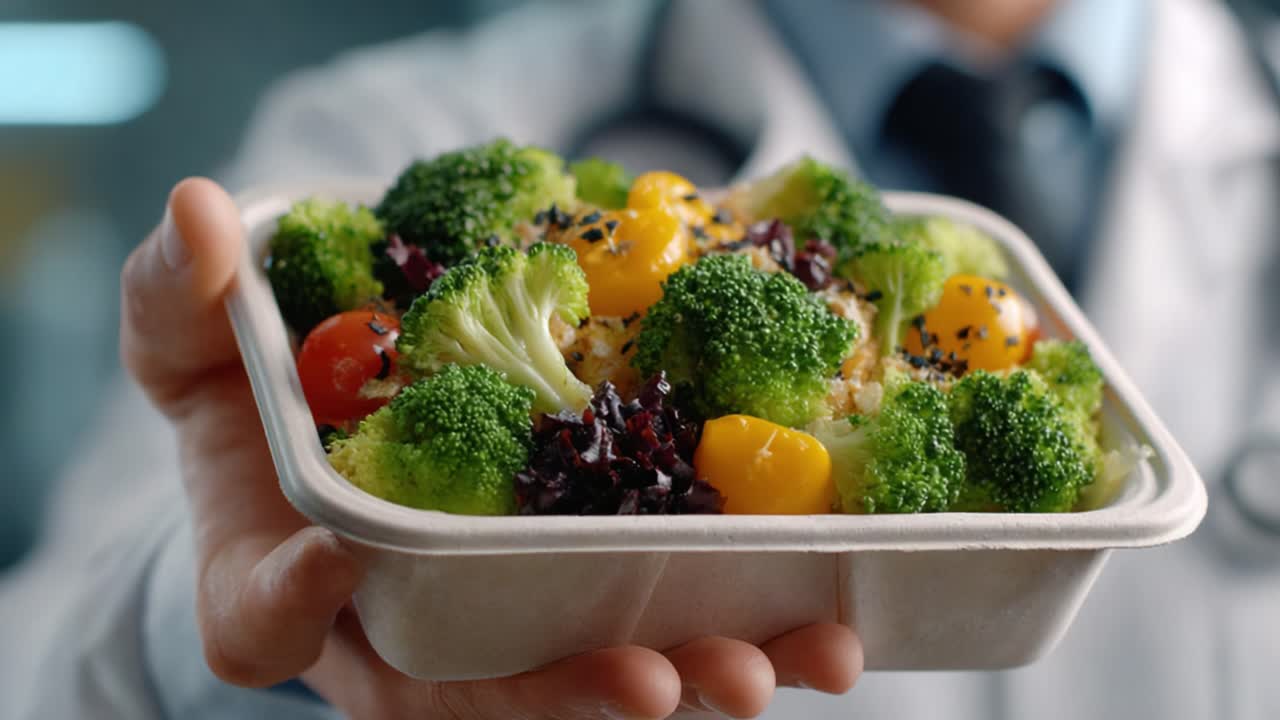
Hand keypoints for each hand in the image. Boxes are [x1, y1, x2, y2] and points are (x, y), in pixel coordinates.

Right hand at [121, 178, 862, 718]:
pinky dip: (735, 626)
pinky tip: (824, 623)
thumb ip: (182, 294)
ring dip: (690, 675)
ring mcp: (490, 620)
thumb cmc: (256, 402)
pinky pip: (651, 628)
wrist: (342, 424)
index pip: (257, 620)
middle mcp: (391, 627)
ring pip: (580, 678)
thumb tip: (196, 211)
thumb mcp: (198, 342)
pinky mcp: (574, 597)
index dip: (285, 601)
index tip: (327, 559)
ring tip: (792, 665)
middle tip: (661, 684)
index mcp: (277, 575)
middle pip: (465, 697)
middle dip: (562, 696)